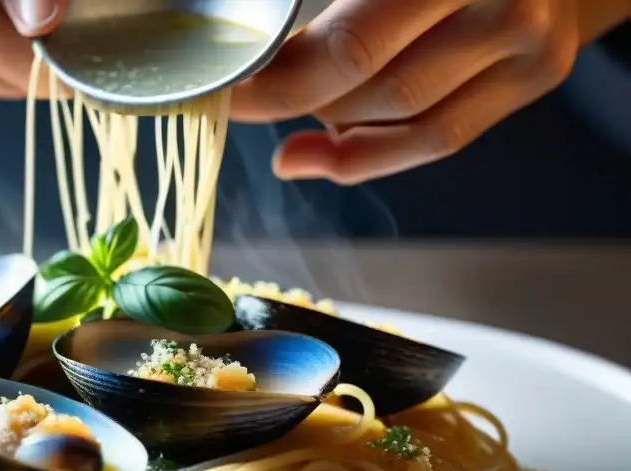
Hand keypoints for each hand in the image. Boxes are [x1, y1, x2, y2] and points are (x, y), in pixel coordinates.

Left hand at [233, 0, 629, 184]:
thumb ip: (334, 18)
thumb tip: (260, 84)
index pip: (352, 44)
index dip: (282, 77)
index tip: (232, 89)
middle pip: (375, 83)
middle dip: (298, 100)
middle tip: (252, 104)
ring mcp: (529, 38)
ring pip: (405, 117)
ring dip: (337, 125)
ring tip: (306, 110)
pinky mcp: (537, 74)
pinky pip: (441, 137)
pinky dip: (372, 153)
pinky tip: (324, 152)